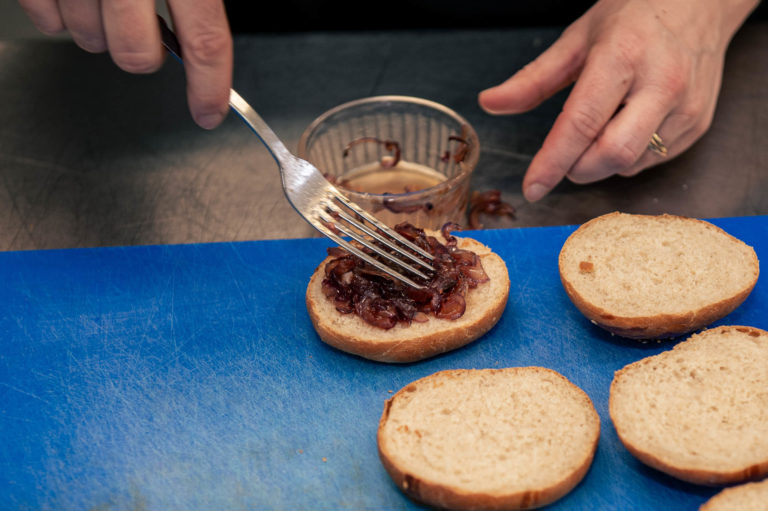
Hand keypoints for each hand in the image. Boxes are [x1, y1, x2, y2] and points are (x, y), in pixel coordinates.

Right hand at [18, 0, 231, 129]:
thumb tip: (204, 42)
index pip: (205, 40)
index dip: (210, 85)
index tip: (209, 113)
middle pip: (138, 55)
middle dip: (143, 56)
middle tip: (143, 32)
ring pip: (90, 40)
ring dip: (99, 30)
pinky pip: (47, 23)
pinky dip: (58, 16)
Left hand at [478, 0, 759, 201]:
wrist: (703, 3)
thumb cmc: (635, 15)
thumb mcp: (578, 38)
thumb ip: (533, 79)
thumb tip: (490, 103)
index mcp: (623, 56)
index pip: (582, 123)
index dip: (553, 162)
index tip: (532, 187)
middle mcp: (662, 83)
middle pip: (612, 154)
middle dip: (578, 169)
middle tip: (564, 158)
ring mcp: (687, 106)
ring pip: (632, 164)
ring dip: (602, 163)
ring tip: (601, 127)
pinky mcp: (700, 124)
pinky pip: (653, 160)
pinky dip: (627, 157)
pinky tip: (626, 126)